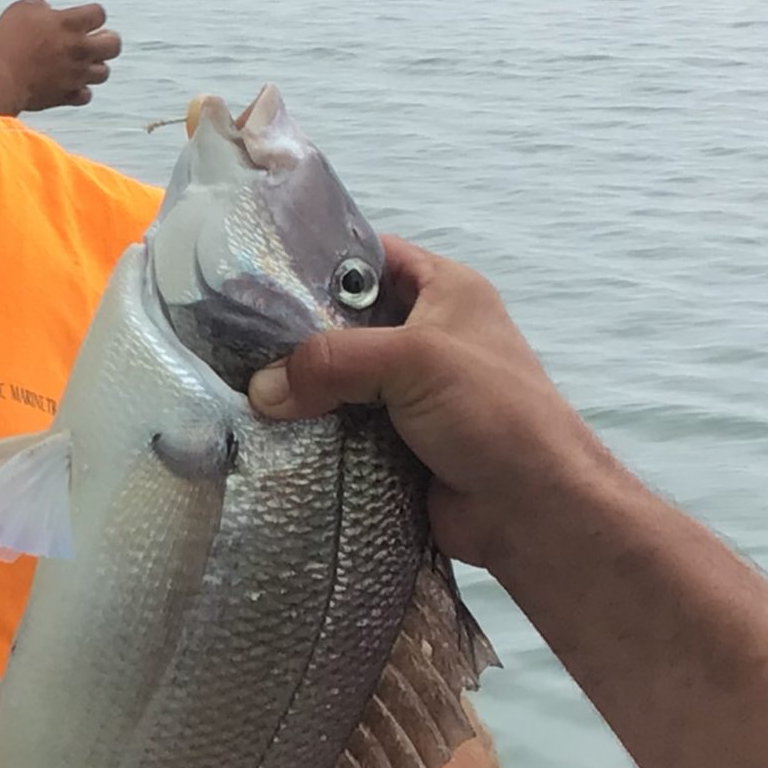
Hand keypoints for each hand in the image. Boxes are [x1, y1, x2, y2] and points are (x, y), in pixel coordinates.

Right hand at [0, 0, 122, 114]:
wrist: (0, 79)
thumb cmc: (8, 41)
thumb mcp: (20, 10)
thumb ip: (40, 6)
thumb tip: (47, 11)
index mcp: (71, 24)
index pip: (100, 13)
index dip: (92, 14)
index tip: (79, 18)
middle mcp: (80, 49)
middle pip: (114, 45)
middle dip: (107, 41)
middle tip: (92, 41)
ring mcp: (76, 75)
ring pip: (104, 72)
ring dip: (94, 66)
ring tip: (79, 63)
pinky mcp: (67, 96)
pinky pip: (85, 95)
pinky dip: (80, 90)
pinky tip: (68, 83)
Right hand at [246, 235, 613, 567]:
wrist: (532, 510)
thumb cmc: (493, 414)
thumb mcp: (416, 360)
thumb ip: (334, 361)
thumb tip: (261, 390)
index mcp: (444, 290)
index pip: (369, 257)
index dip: (317, 261)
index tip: (256, 275)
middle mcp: (423, 335)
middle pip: (341, 322)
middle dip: (294, 335)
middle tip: (234, 342)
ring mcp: (406, 392)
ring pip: (334, 380)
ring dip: (297, 391)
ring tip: (239, 391)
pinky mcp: (391, 441)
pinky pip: (336, 427)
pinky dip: (308, 432)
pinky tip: (265, 435)